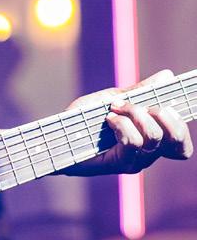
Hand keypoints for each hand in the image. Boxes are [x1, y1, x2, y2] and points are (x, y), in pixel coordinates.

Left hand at [65, 70, 192, 175]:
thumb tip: (167, 76)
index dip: (180, 123)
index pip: (181, 143)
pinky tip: (108, 119)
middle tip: (140, 105)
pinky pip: (133, 142)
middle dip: (162, 114)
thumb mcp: (114, 99)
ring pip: (154, 137)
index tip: (166, 103)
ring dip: (134, 114)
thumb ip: (140, 92)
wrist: (58, 135)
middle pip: (175, 139)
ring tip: (114, 109)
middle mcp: (148, 154)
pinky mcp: (120, 163)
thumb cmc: (84, 120)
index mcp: (151, 139)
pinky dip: (122, 124)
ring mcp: (136, 161)